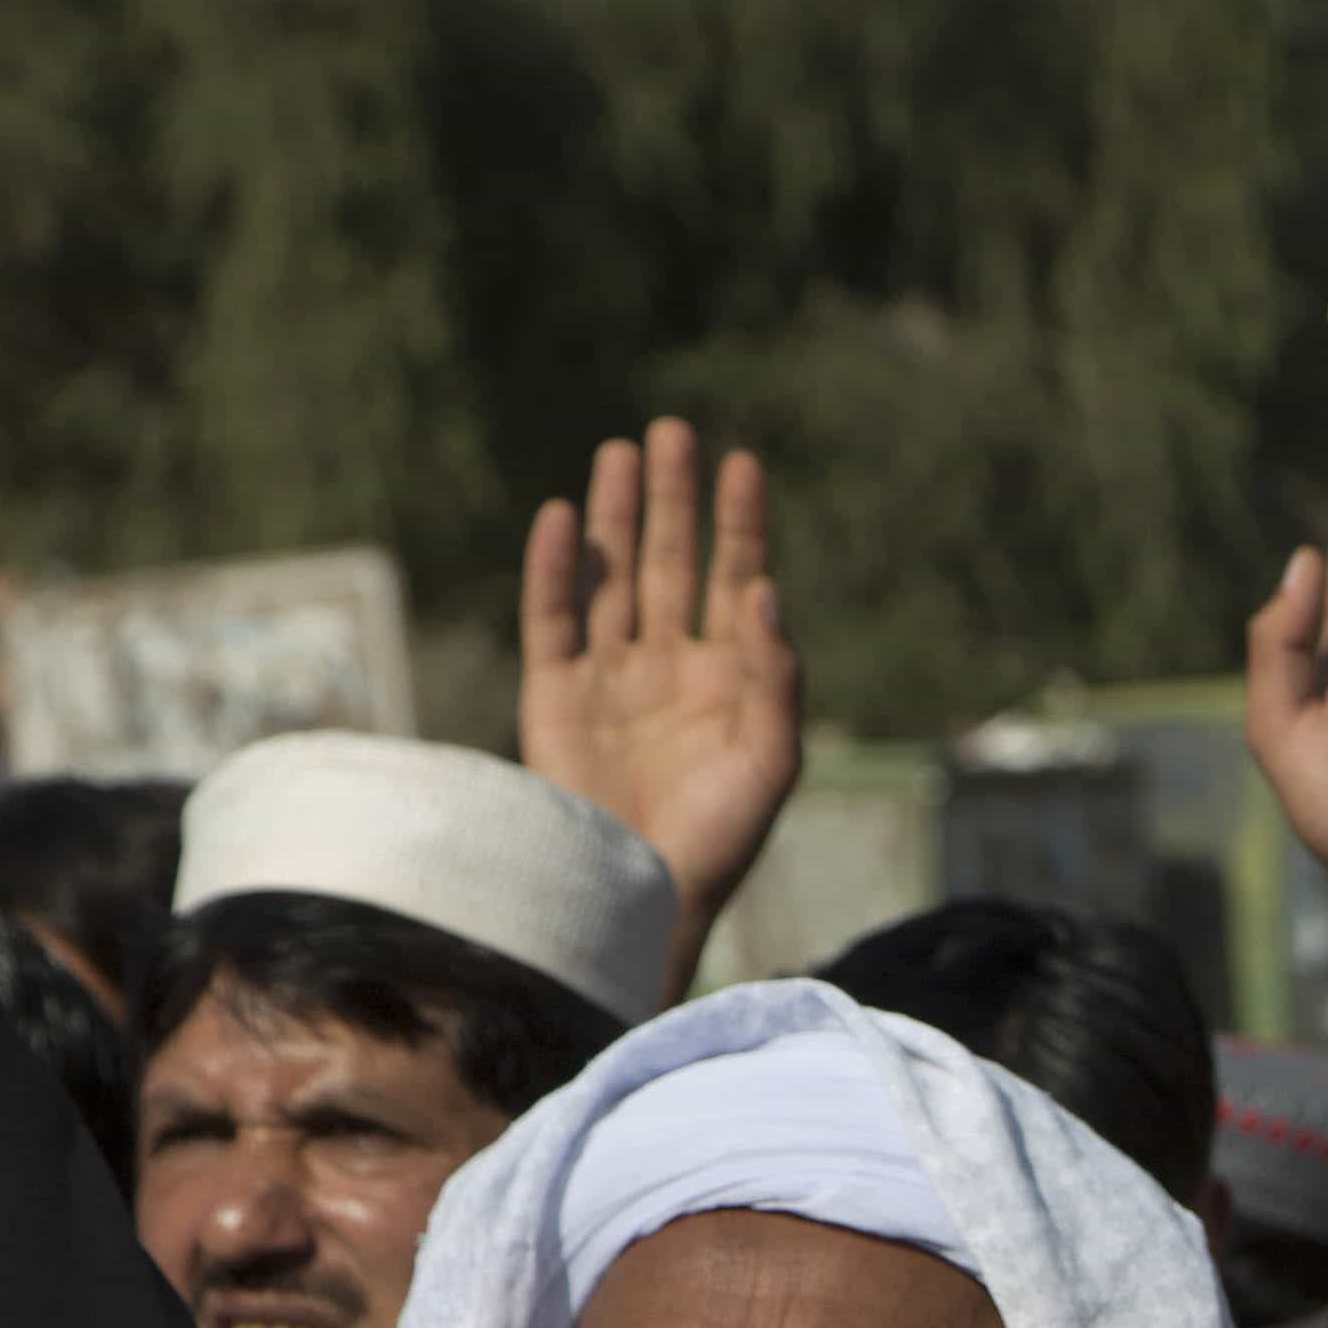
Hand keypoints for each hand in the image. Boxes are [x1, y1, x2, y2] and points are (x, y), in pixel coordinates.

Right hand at [518, 417, 799, 997]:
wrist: (642, 897)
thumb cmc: (720, 842)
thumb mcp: (772, 761)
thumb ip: (776, 676)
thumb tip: (763, 590)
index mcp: (727, 680)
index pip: (735, 581)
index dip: (739, 523)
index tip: (743, 464)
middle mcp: (667, 669)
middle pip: (668, 562)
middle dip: (673, 499)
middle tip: (673, 430)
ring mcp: (609, 679)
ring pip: (610, 578)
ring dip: (614, 515)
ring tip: (622, 450)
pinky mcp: (553, 697)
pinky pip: (552, 619)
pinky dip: (555, 569)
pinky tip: (563, 518)